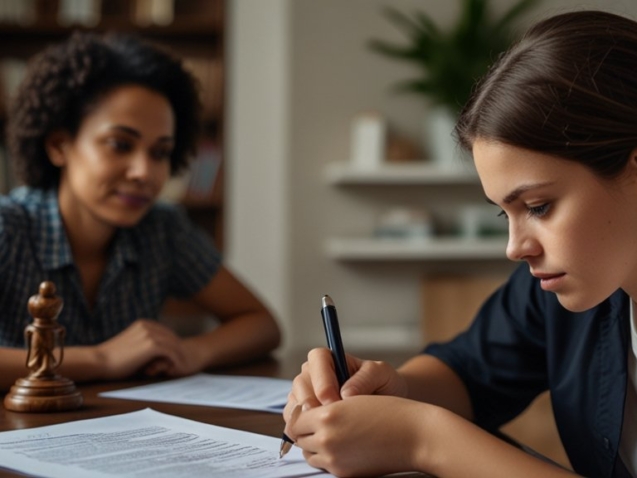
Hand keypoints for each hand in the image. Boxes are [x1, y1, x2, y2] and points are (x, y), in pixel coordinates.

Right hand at [95, 319, 201, 379]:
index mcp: (143, 324)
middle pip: (171, 337)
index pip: (165, 332)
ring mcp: (150, 334)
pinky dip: (175, 361)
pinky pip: (170, 352)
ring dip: (179, 356)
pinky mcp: (151, 345)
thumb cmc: (111, 359)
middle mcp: (148, 326)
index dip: (172, 343)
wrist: (99, 361)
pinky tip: (175, 369)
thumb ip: (144, 345)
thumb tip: (157, 354)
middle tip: (184, 361)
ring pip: (173, 344)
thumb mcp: (131, 346)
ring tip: (182, 367)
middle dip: (178, 349)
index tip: (177, 355)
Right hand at [284, 348, 407, 420]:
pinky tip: (317, 439)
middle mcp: (312, 373)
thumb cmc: (383, 384)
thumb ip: (365, 378)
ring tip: (321, 432)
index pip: (317, 360)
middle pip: (301, 383)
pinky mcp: (303, 414)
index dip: (322, 381)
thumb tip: (345, 393)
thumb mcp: (381, 374)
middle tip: (325, 421)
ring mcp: (305, 393)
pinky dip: (302, 430)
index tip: (334, 401)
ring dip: (304, 419)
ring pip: (295, 403)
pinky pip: (294, 421)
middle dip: (311, 403)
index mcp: (329, 358)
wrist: (384, 405)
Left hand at [288, 395, 430, 476]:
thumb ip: (324, 407)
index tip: (308, 409)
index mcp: (327, 416)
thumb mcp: (352, 398)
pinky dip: (327, 456)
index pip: (295, 418)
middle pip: (298, 437)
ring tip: (332, 432)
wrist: (415, 435)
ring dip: (314, 444)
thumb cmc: (388, 411)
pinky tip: (343, 444)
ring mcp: (335, 460)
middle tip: (318, 420)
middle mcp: (327, 440)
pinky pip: (324, 465)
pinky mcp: (345, 474)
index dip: (301, 413)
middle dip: (305, 429)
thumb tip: (304, 416)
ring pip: (309, 453)